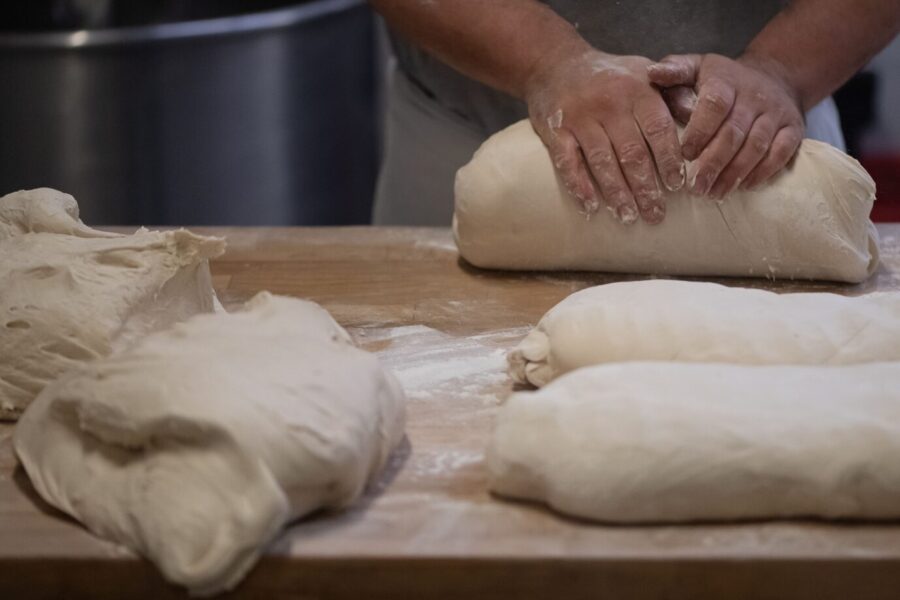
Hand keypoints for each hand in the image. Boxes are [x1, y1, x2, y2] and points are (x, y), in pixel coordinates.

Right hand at [525, 44, 685, 223]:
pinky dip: (579, 186)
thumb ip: (671, 94)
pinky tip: (590, 207)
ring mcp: (580, 117)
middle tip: (656, 215)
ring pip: (602, 161)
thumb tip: (701, 118)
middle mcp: (610, 103)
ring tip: (628, 217)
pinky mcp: (555, 130)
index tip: (677, 187)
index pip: (658, 129)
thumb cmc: (608, 76)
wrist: (554, 63)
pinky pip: (568, 163)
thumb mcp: (643, 73)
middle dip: (645, 187)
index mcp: (637, 90)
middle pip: (632, 152)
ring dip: (616, 193)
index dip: (669, 159)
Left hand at [647, 53, 804, 197]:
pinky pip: (781, 152)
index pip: (715, 105)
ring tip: (714, 194)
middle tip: (695, 188)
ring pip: (757, 146)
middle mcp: (754, 96)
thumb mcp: (697, 67)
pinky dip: (763, 172)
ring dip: (735, 173)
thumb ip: (675, 70)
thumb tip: (652, 73)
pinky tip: (744, 187)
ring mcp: (776, 113)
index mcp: (726, 80)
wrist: (775, 76)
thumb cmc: (722, 80)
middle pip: (734, 132)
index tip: (684, 155)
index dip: (700, 131)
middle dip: (713, 163)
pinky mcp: (793, 128)